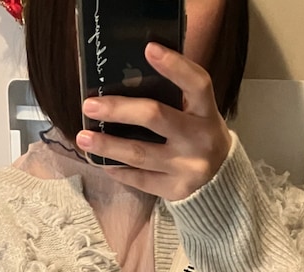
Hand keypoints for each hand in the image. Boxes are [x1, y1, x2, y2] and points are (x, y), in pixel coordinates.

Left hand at [76, 42, 231, 201]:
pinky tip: (101, 161)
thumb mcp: (198, 112)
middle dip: (119, 110)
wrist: (220, 179)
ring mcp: (187, 168)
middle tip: (90, 105)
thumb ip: (175, 96)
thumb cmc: (199, 133)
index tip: (149, 49)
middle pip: (155, 117)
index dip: (175, 66)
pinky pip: (139, 180)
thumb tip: (127, 78)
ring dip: (108, 145)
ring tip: (83, 137)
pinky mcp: (175, 190)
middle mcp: (199, 140)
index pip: (197, 84)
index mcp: (207, 112)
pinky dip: (118, 169)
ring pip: (140, 154)